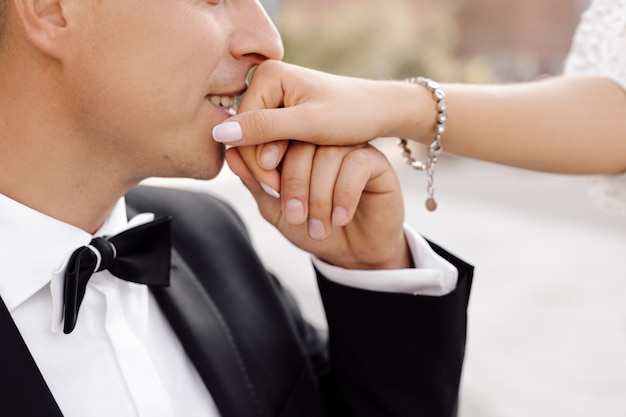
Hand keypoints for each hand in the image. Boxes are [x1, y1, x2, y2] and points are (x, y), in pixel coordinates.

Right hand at [214, 60, 429, 193]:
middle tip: (284, 196)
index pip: (244, 126)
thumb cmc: (351, 113)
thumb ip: (264, 128)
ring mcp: (273, 97)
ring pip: (259, 142)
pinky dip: (281, 162)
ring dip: (272, 169)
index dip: (256, 160)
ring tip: (290, 193)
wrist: (378, 111)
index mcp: (268, 75)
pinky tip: (293, 179)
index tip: (276, 188)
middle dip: (264, 167)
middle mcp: (266, 81)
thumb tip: (218, 133)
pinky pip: (271, 141)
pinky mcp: (282, 111)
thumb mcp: (308, 124)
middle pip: (249, 134)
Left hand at [225, 141, 410, 269]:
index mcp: (296, 146)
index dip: (266, 162)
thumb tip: (230, 152)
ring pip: (329, 154)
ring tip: (318, 226)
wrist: (352, 254)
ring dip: (319, 195)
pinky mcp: (375, 162)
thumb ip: (256, 182)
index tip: (269, 193)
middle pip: (302, 143)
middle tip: (295, 215)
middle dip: (294, 183)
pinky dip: (344, 195)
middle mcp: (323, 141)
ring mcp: (350, 148)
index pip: (274, 136)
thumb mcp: (276, 209)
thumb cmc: (312, 229)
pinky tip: (340, 217)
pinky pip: (356, 165)